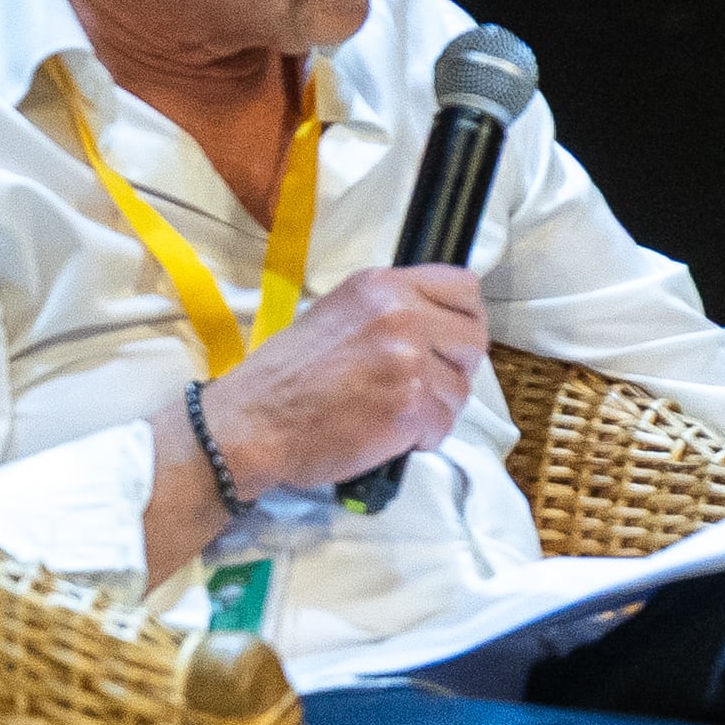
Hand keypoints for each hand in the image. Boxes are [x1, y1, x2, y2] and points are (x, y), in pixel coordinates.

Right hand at [204, 264, 488, 492]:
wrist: (250, 424)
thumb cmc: (286, 378)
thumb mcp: (338, 316)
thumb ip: (389, 313)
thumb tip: (436, 327)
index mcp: (381, 286)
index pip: (464, 288)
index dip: (463, 320)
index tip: (448, 344)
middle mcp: (399, 315)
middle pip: (473, 339)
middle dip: (454, 368)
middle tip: (421, 386)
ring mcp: (407, 359)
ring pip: (461, 388)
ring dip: (436, 410)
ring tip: (391, 414)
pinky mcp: (409, 405)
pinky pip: (444, 425)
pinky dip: (422, 438)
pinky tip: (388, 435)